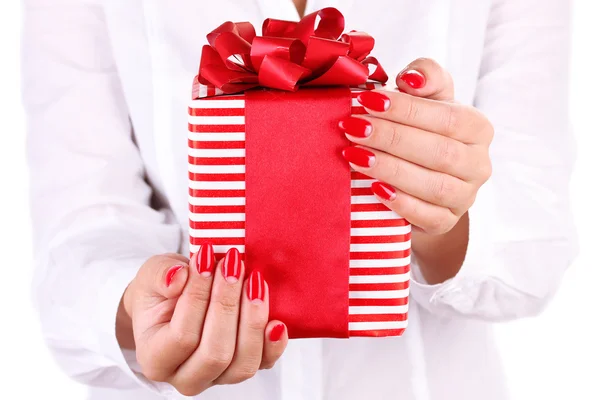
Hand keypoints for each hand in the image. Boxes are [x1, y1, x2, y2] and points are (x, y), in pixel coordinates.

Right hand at [118, 246, 287, 395]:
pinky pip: (264, 363)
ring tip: (254, 282)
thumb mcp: (152, 275)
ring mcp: (217, 376)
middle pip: (215, 353)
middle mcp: (185, 377)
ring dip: (252, 319)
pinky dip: (273, 344)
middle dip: (228, 304)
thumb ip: (159, 275)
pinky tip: (277, 321)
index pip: (181, 337)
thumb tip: (178, 278)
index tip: (207, 260)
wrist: (175, 300)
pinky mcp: (242, 367)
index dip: (197, 297)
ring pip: (242, 363)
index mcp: (155, 359)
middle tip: (234, 266)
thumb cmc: (162, 291)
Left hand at [340, 58, 492, 234]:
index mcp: (478, 128)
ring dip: (391, 169)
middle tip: (353, 128)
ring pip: (434, 186)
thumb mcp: (428, 97)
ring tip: (355, 155)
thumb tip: (411, 79)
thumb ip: (426, 76)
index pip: (448, 118)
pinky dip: (400, 203)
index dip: (407, 110)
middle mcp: (479, 164)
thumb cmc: (423, 129)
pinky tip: (374, 188)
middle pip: (439, 152)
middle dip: (391, 138)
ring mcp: (465, 197)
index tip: (368, 101)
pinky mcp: (445, 222)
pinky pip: (427, 217)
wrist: (423, 175)